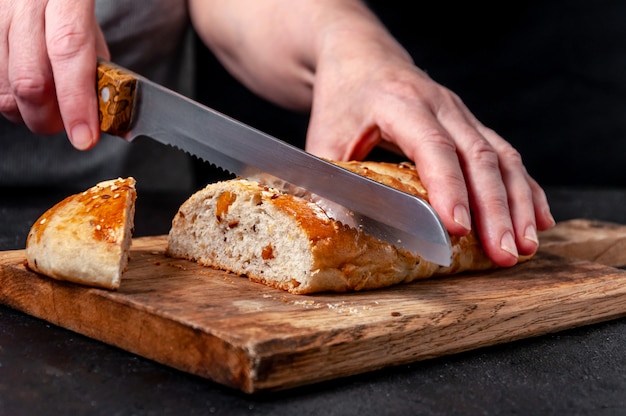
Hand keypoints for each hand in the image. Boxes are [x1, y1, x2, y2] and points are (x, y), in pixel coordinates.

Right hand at [0, 0, 108, 148]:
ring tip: (52, 109)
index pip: (69, 51)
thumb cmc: (74, 4)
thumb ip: (99, 67)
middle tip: (71, 126)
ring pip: (5, 87)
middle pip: (30, 79)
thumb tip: (98, 114)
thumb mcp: (96, 27)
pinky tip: (29, 97)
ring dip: (30, 113)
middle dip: (50, 119)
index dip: (76, 101)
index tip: (85, 137)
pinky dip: (13, 100)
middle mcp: (25, 2)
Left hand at [305, 27, 554, 266]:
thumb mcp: (323, 138)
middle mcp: (439, 104)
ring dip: (518, 203)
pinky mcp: (471, 124)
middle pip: (479, 155)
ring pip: (501, 157)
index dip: (449, 188)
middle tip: (504, 253)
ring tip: (524, 246)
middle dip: (496, 209)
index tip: (459, 228)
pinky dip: (525, 188)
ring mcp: (461, 112)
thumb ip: (329, 181)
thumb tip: (333, 228)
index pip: (433, 146)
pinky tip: (536, 218)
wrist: (361, 58)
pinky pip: (506, 155)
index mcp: (399, 103)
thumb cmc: (342, 99)